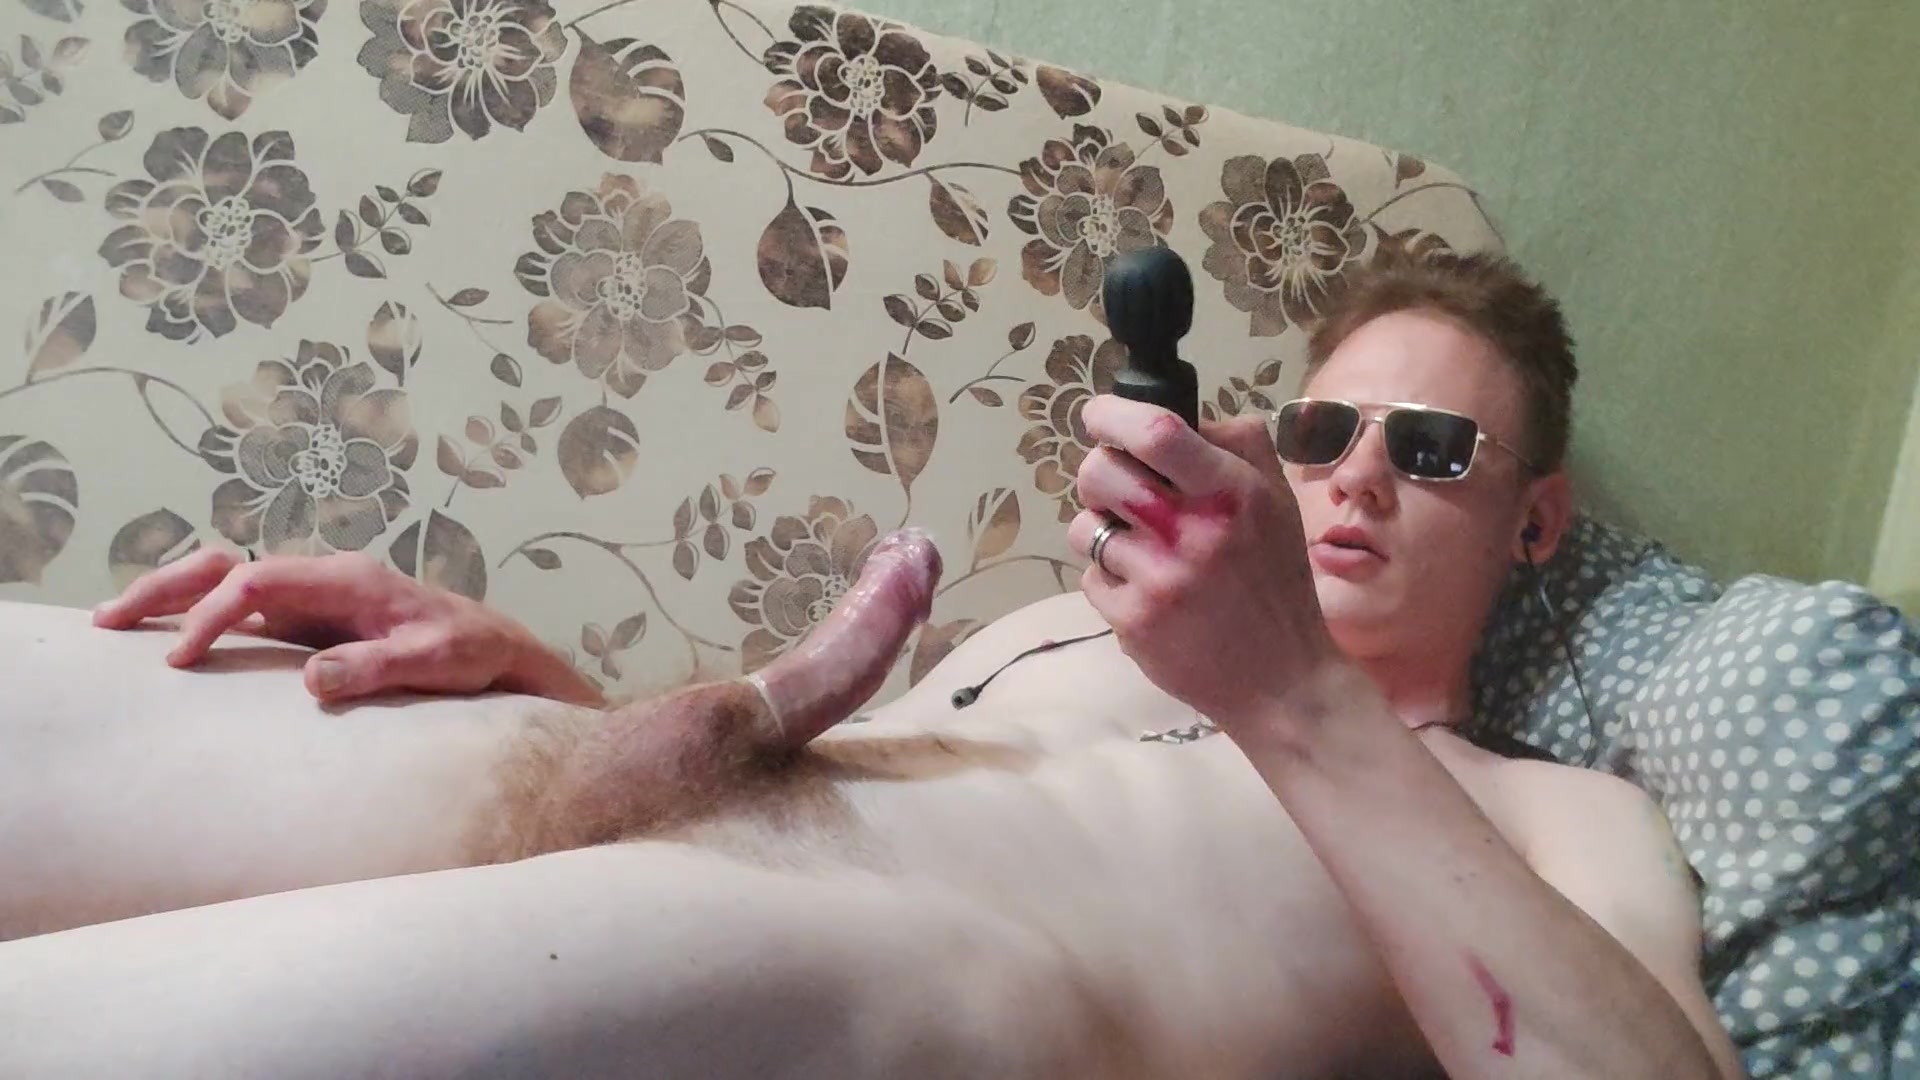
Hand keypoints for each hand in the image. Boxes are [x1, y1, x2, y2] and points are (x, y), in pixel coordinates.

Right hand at [93, 548, 603, 705]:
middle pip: (228, 565)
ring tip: (115, 625)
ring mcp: (314, 596)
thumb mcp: (430, 664)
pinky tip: (164, 637)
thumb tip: (310, 680)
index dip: (215, 613)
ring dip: (173, 595)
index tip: (182, 656)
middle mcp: (323, 577)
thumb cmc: (468, 653)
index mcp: (348, 579)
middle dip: (167, 587)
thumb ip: (374, 669)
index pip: (260, 580)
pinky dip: (199, 613)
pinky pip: (244, 606)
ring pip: (228, 578)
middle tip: (109, 621)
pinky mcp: (311, 619)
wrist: (495, 648)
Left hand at [1066, 395, 1343, 731]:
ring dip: (1102, 530)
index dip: (1111, 414)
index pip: (1155, 431)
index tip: (1100, 416)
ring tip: (1142, 548)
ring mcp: (1158, 580)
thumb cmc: (1274, 580)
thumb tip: (1181, 414)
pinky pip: (1091, 577)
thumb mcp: (1276, 499)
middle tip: (1121, 491)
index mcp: (1232, 492)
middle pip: (1098, 472)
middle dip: (1098, 474)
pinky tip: (1147, 592)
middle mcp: (1193, 532)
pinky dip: (1111, 579)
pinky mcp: (1132, 622)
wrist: (1280, 679)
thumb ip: (1236, 444)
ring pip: (1085, 527)